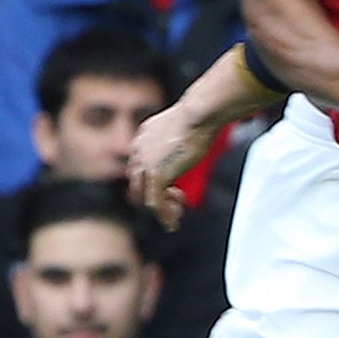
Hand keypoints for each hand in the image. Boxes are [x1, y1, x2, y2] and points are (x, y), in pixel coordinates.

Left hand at [127, 101, 218, 231]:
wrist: (199, 113)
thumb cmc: (201, 113)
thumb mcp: (185, 123)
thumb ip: (183, 131)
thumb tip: (201, 124)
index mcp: (144, 137)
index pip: (139, 166)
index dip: (153, 180)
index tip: (174, 186)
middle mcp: (138, 150)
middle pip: (137, 183)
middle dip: (156, 195)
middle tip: (179, 199)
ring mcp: (145, 163)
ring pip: (143, 196)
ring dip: (161, 209)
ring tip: (177, 215)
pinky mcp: (156, 175)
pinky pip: (155, 203)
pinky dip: (164, 216)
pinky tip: (173, 225)